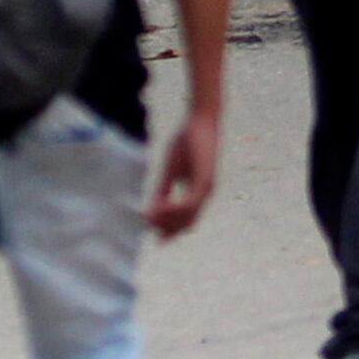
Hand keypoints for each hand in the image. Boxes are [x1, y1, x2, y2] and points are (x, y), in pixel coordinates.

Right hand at [146, 107, 220, 237]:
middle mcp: (205, 192)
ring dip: (169, 220)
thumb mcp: (171, 169)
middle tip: (153, 234)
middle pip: (188, 222)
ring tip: (151, 220)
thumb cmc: (187, 141)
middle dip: (170, 229)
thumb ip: (164, 189)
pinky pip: (190, 202)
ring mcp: (207, 187)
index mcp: (198, 191)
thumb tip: (153, 208)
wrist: (201, 120)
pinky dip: (175, 208)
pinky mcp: (205, 179)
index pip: (187, 218)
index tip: (157, 239)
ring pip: (189, 215)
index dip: (171, 229)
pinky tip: (160, 208)